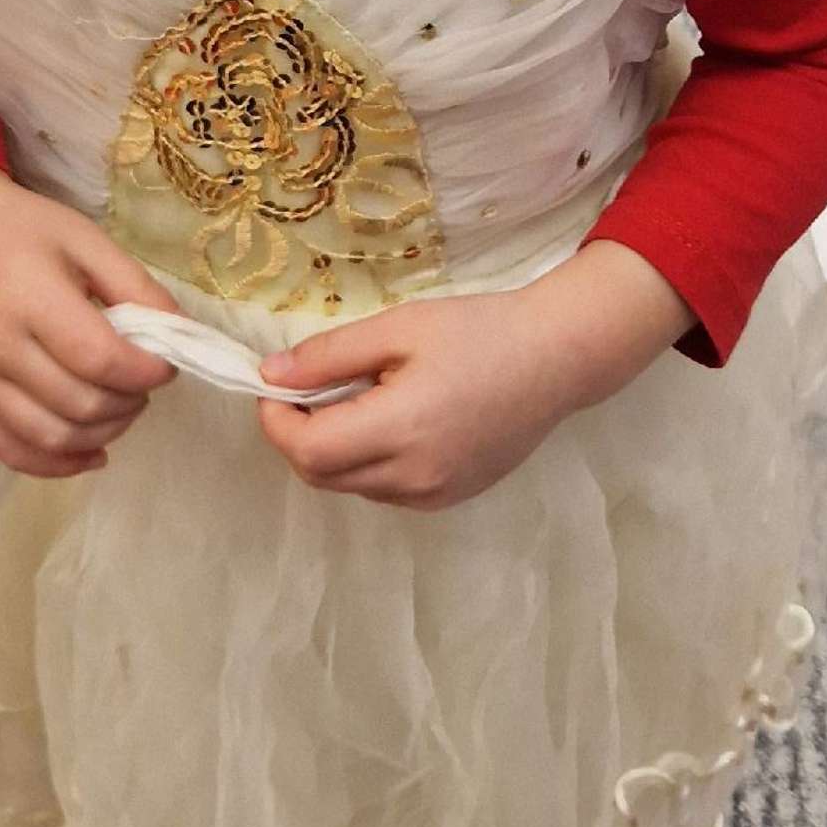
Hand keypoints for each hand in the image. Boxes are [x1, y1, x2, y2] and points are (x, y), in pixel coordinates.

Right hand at [0, 166, 178, 478]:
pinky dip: (56, 464)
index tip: (165, 365)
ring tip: (120, 410)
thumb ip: (136, 286)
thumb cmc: (21, 228)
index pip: (100, 359)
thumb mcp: (86, 239)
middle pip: (79, 404)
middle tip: (142, 384)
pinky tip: (91, 453)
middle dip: (129, 403)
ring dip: (102, 435)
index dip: (146, 373)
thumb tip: (179, 334)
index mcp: (31, 298)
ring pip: (49, 437)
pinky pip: (10, 449)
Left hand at [255, 242, 693, 511]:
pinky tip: (393, 424)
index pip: (307, 451)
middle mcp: (414, 476)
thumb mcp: (400, 328)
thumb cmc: (478, 331)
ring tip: (360, 401)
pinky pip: (387, 492)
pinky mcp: (451, 498)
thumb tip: (271, 375)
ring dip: (335, 453)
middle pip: (322, 476)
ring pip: (353, 487)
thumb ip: (330, 355)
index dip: (277, 423)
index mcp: (400, 429)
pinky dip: (369, 465)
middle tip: (310, 392)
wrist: (556, 358)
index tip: (276, 388)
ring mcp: (435, 494)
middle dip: (300, 437)